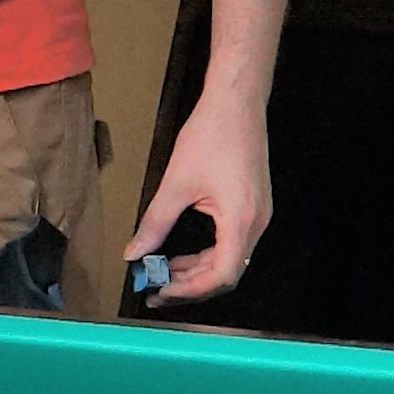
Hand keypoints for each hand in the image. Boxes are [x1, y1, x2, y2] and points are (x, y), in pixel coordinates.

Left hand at [124, 98, 271, 305]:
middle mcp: (256, 222)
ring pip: (229, 259)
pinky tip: (183, 253)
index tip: (161, 291)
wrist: (236, 102)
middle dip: (190, 284)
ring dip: (198, 270)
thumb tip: (135, 252)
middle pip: (227, 273)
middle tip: (157, 288)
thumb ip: (155, 223)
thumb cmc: (212, 134)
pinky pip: (232, 242)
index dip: (190, 290)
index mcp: (241, 220)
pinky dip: (208, 253)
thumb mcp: (176, 183)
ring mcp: (258, 215)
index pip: (221, 275)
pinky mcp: (254, 206)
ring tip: (164, 272)